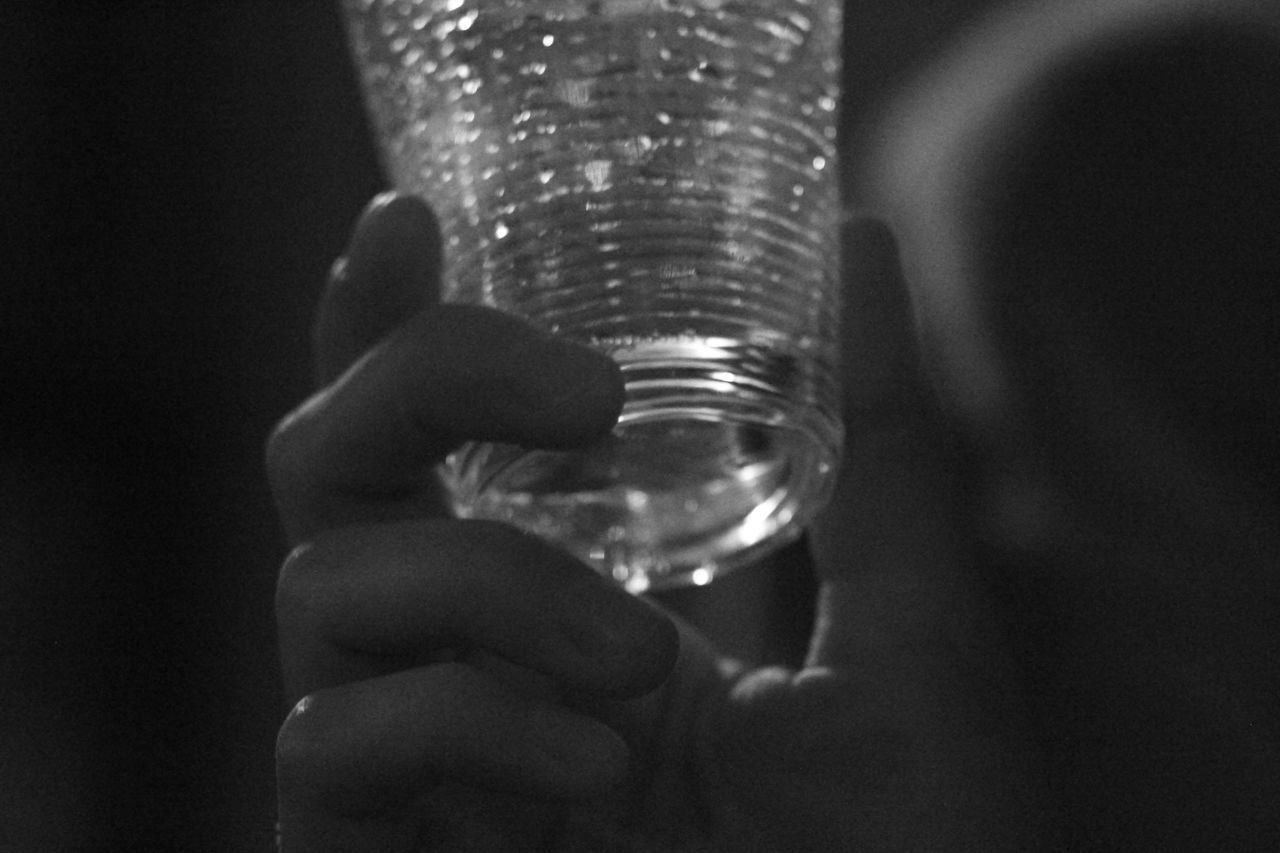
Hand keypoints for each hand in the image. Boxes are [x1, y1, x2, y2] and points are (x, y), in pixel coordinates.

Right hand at [268, 194, 1042, 849]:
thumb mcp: (914, 631)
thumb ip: (887, 444)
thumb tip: (865, 241)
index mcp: (570, 598)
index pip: (427, 435)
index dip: (389, 322)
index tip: (410, 223)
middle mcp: (469, 665)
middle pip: (326, 468)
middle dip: (421, 380)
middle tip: (578, 390)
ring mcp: (414, 768)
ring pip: (320, 590)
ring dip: (490, 586)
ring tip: (641, 662)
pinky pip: (331, 745)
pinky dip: (463, 724)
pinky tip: (595, 772)